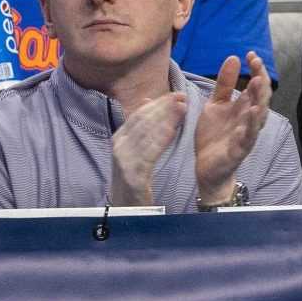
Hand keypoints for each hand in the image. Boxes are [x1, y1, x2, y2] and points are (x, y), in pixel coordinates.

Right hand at [108, 89, 185, 205]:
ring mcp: (123, 158)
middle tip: (182, 96)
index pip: (140, 114)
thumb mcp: (138, 150)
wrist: (126, 207)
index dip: (159, 103)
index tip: (176, 93)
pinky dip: (161, 139)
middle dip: (163, 106)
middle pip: (142, 120)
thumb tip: (147, 101)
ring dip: (165, 118)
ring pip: (145, 133)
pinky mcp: (130, 173)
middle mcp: (119, 144)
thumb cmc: (135, 177)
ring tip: (182, 107)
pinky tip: (174, 130)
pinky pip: (148, 152)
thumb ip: (142, 128)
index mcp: (121, 137)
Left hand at [192, 54, 271, 204]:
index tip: (250, 54)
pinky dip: (253, 123)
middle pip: (262, 96)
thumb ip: (224, 84)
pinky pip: (249, 135)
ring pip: (260, 114)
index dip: (256, 70)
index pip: (255, 85)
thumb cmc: (215, 136)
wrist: (207, 167)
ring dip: (260, 99)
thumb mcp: (215, 105)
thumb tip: (233, 58)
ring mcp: (247, 133)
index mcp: (244, 108)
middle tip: (256, 62)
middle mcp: (249, 119)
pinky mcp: (240, 148)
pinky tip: (253, 111)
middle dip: (260, 79)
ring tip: (258, 82)